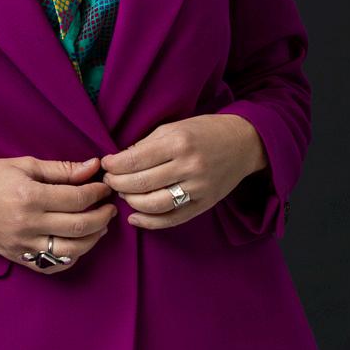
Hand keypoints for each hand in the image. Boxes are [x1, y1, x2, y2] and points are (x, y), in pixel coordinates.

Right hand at [0, 155, 117, 272]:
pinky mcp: (18, 258)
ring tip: (99, 225)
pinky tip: (78, 243)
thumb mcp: (23, 165)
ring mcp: (23, 245)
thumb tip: (92, 167)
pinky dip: (72, 256)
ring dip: (93, 238)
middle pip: (80, 226)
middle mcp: (28, 224)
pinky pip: (53, 265)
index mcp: (30, 196)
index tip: (105, 187)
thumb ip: (60, 169)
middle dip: (103, 215)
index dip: (98, 192)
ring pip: (72, 250)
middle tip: (110, 206)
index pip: (77, 198)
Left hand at [99, 114, 266, 227]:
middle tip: (108, 181)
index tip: (106, 164)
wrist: (244, 144)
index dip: (114, 165)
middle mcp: (189, 167)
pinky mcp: (204, 204)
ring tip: (123, 194)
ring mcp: (198, 188)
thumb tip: (120, 161)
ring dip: (131, 202)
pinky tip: (134, 217)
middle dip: (117, 184)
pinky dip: (149, 222)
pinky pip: (172, 219)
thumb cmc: (205, 131)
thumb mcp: (175, 127)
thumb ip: (148, 144)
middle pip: (141, 184)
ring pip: (154, 204)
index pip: (135, 159)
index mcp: (179, 143)